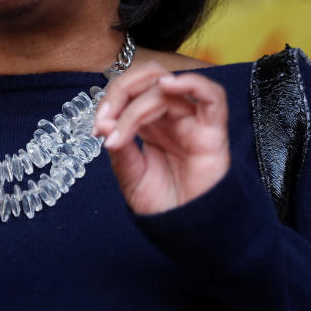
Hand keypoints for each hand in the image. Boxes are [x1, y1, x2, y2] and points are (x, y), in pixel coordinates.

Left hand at [93, 62, 230, 214]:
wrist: (187, 231)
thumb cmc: (163, 203)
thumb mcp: (131, 176)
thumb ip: (120, 149)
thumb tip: (103, 123)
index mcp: (149, 122)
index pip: (130, 89)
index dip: (111, 98)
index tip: (97, 126)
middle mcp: (170, 116)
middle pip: (148, 78)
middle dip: (122, 91)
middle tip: (107, 120)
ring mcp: (192, 121)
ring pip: (168, 87)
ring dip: (141, 99)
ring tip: (126, 121)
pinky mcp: (213, 132)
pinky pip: (212, 96)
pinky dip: (192, 83)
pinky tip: (168, 86)